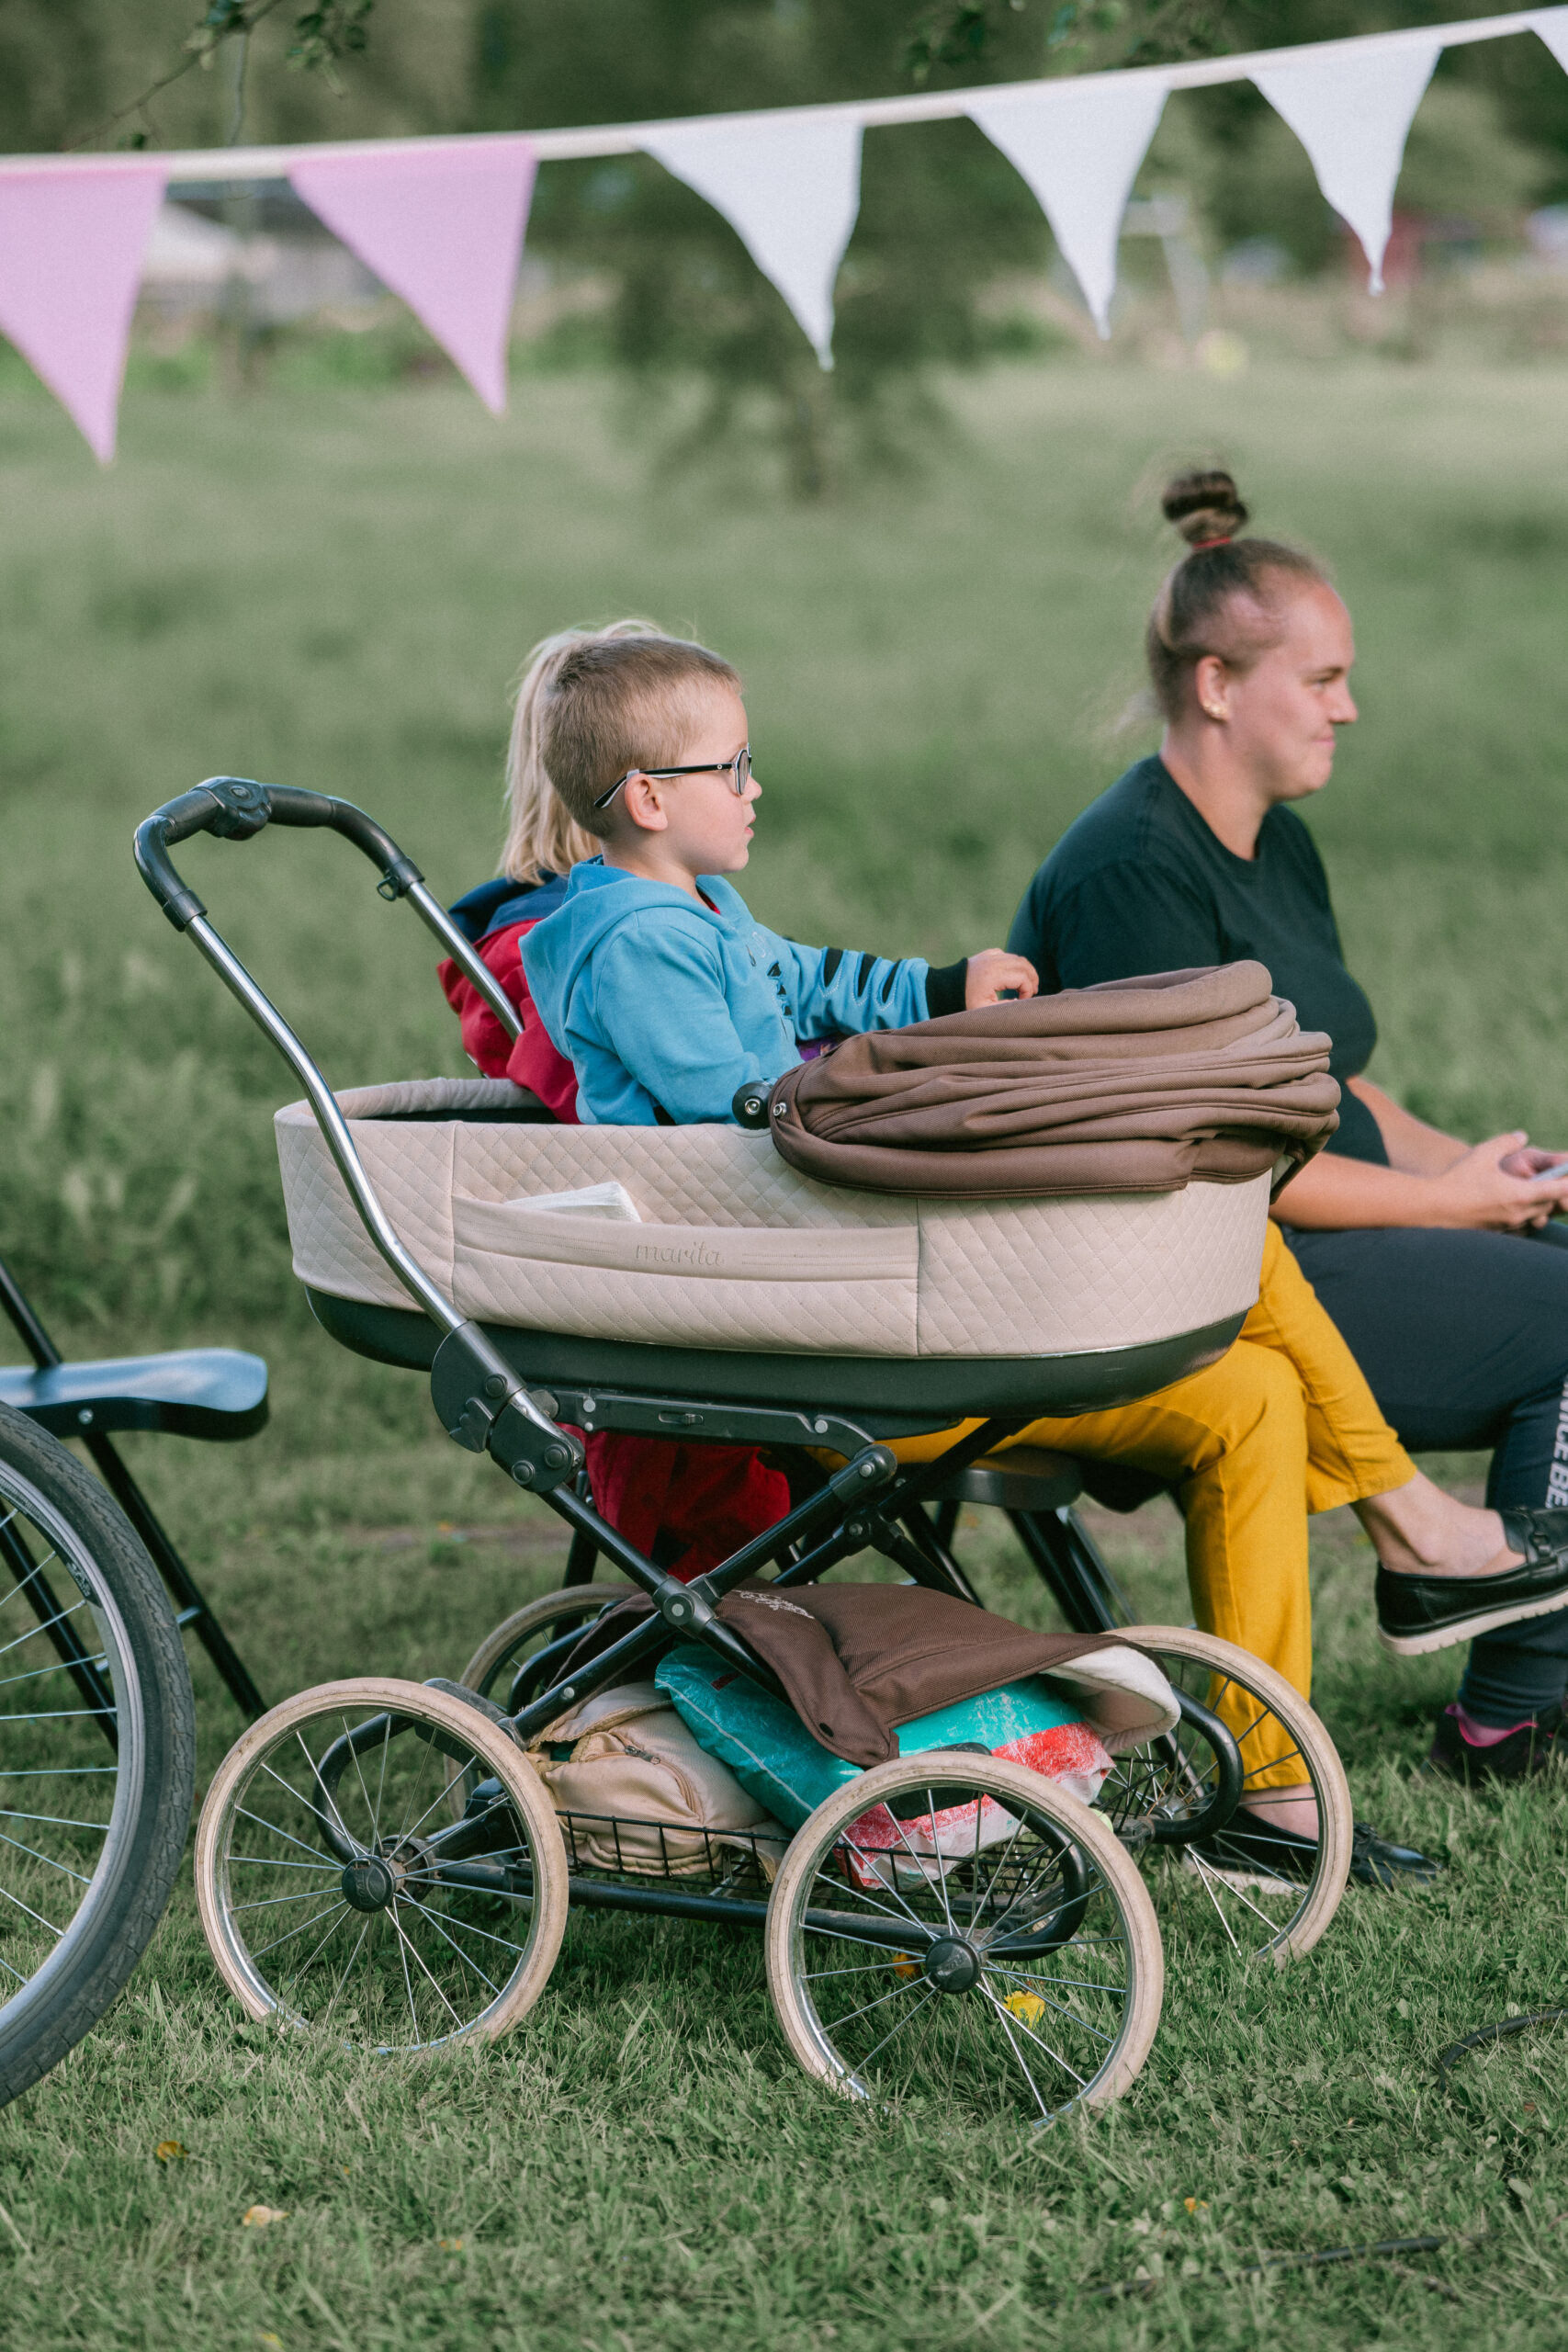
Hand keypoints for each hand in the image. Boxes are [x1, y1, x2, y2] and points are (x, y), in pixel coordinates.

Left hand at [965, 949, 1037, 1008]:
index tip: (1022, 1000)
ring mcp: (990, 956)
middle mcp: (994, 961)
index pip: (1023, 978)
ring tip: (1026, 985)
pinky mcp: (987, 954)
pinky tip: (1012, 976)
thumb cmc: (963, 1001)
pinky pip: (1007, 955)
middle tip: (1032, 992)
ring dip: (1025, 971)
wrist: (945, 988)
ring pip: (1018, 958)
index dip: (1028, 990)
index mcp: (994, 975)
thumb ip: (1006, 1006)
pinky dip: (1014, 964)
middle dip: (1032, 979)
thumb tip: (1020, 1001)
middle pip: (1024, 965)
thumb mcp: (984, 1009)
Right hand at [1427, 1132, 1567, 1230]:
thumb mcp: (1482, 1154)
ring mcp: (1508, 1226)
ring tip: (1539, 1194)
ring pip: (1538, 1217)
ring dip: (1542, 1205)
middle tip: (1558, 1181)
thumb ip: (1506, 1142)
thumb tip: (1521, 1136)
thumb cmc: (1457, 1180)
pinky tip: (1519, 1207)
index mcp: (1520, 1194)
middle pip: (1550, 1205)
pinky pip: (1523, 1226)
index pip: (1558, 1190)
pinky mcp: (1498, 1233)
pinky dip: (1527, 1216)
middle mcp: (1518, 1213)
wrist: (1433, 1209)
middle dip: (1557, 1193)